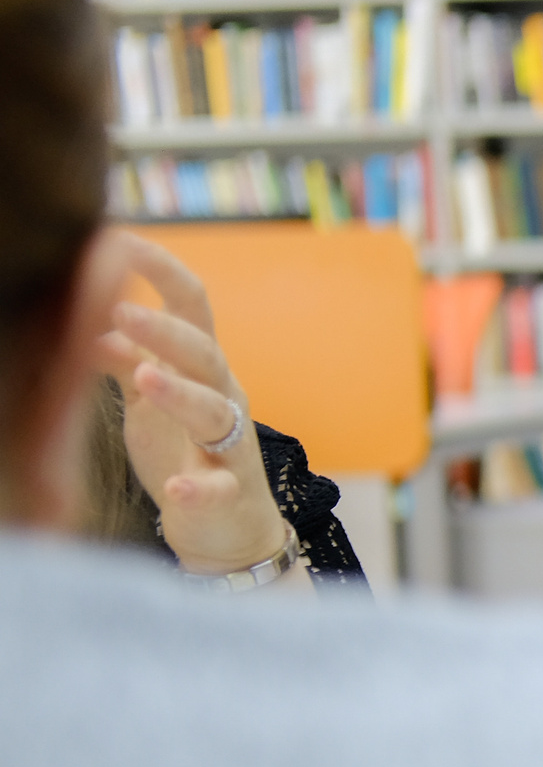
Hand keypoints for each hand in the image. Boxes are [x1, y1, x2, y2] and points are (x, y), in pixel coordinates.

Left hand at [93, 235, 292, 576]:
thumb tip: (89, 320)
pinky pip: (218, 488)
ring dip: (180, 393)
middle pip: (206, 352)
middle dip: (166, 330)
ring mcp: (230, 447)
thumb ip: (124, 358)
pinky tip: (175, 486)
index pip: (193, 305)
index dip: (162, 270)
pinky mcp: (228, 495)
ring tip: (144, 379)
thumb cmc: (185, 454)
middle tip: (120, 308)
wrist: (229, 529)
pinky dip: (197, 486)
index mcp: (204, 368)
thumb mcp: (148, 401)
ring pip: (216, 411)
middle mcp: (225, 398)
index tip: (123, 238)